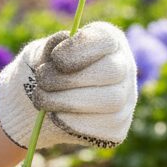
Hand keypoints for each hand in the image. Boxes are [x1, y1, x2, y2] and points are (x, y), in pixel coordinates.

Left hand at [0, 20, 137, 150]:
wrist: (43, 103)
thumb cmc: (46, 70)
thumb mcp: (41, 54)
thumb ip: (49, 47)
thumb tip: (63, 39)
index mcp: (108, 41)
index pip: (107, 40)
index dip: (80, 48)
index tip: (55, 58)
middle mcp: (124, 68)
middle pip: (112, 71)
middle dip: (71, 78)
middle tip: (42, 80)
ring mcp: (125, 100)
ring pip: (110, 100)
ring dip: (68, 101)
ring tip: (42, 98)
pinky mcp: (117, 127)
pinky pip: (103, 127)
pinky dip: (73, 122)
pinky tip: (55, 115)